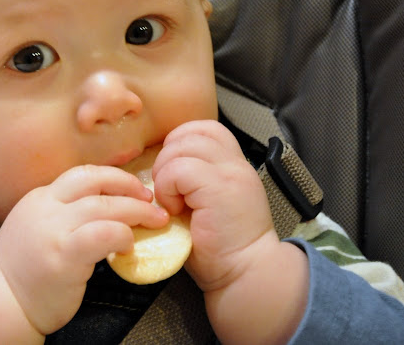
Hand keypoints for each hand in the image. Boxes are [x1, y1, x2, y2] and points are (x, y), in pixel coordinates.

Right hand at [0, 165, 168, 335]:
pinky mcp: (63, 254)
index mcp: (39, 198)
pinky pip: (104, 233)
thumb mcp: (36, 228)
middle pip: (95, 180)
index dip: (114, 178)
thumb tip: (105, 209)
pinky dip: (123, 235)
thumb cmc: (23, 273)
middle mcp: (45, 207)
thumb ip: (62, 215)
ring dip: (136, 211)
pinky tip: (128, 246)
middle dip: (130, 187)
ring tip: (155, 221)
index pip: (82, 175)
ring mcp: (53, 229)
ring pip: (104, 205)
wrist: (0, 303)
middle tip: (150, 201)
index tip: (133, 189)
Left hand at [151, 120, 274, 290]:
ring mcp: (229, 173)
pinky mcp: (219, 188)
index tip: (173, 172)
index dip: (179, 143)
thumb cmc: (221, 246)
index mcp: (233, 164)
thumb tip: (158, 166)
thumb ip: (191, 178)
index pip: (203, 128)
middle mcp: (235, 163)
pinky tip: (175, 211)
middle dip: (167, 158)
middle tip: (168, 191)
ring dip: (165, 174)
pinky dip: (167, 188)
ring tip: (172, 202)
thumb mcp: (207, 201)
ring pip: (181, 148)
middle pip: (189, 133)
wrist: (245, 273)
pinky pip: (179, 170)